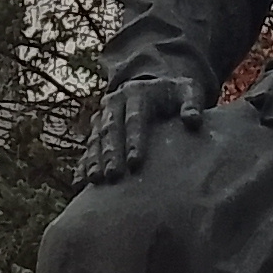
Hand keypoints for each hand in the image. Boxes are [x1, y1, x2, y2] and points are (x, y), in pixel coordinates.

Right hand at [81, 76, 200, 185]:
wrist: (155, 89)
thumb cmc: (175, 96)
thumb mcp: (188, 92)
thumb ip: (192, 104)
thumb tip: (193, 120)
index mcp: (137, 93)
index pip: (134, 118)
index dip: (134, 140)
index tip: (136, 162)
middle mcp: (115, 103)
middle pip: (111, 129)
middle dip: (111, 153)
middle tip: (113, 175)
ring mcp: (102, 116)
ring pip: (95, 139)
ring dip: (94, 159)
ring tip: (95, 180)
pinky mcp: (96, 130)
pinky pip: (87, 148)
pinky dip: (83, 165)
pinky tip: (80, 183)